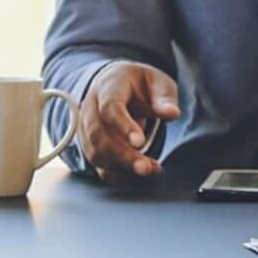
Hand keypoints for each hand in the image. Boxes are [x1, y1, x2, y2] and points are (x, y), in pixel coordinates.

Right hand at [68, 60, 178, 180]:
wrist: (119, 85)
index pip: (110, 107)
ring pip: (94, 151)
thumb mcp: (158, 83)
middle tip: (145, 168)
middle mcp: (91, 105)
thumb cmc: (141, 85)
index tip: (140, 143)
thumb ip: (164, 98)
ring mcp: (86, 125)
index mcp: (109, 85)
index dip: (123, 126)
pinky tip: (134, 174)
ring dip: (120, 166)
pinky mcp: (88, 142)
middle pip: (98, 134)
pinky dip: (114, 172)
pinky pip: (96, 162)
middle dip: (122, 155)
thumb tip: (172, 114)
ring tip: (147, 169)